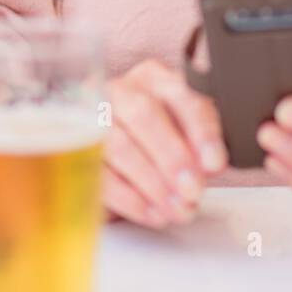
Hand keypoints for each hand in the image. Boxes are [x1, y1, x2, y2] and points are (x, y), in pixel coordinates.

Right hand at [103, 60, 227, 228]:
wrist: (131, 156)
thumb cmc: (165, 142)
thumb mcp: (190, 135)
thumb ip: (202, 145)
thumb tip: (209, 165)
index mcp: (157, 79)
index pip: (181, 96)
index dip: (200, 131)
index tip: (214, 163)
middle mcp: (123, 91)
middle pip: (143, 114)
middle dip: (172, 156)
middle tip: (192, 189)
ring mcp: (94, 120)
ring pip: (120, 146)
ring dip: (153, 183)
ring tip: (177, 208)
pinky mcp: (78, 155)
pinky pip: (101, 176)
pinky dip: (131, 199)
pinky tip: (153, 212)